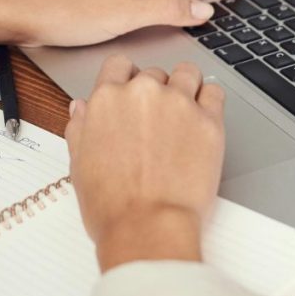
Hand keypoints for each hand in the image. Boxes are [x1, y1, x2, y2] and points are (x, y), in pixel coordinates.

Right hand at [66, 55, 224, 269]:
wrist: (148, 230)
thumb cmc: (112, 206)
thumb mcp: (80, 165)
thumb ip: (80, 127)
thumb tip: (81, 107)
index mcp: (108, 98)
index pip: (118, 65)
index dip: (125, 79)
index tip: (131, 94)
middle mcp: (143, 92)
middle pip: (153, 73)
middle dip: (154, 92)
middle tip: (156, 121)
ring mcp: (178, 103)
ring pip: (186, 73)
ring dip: (184, 87)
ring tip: (183, 112)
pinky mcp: (209, 120)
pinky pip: (214, 92)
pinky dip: (210, 100)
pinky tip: (203, 117)